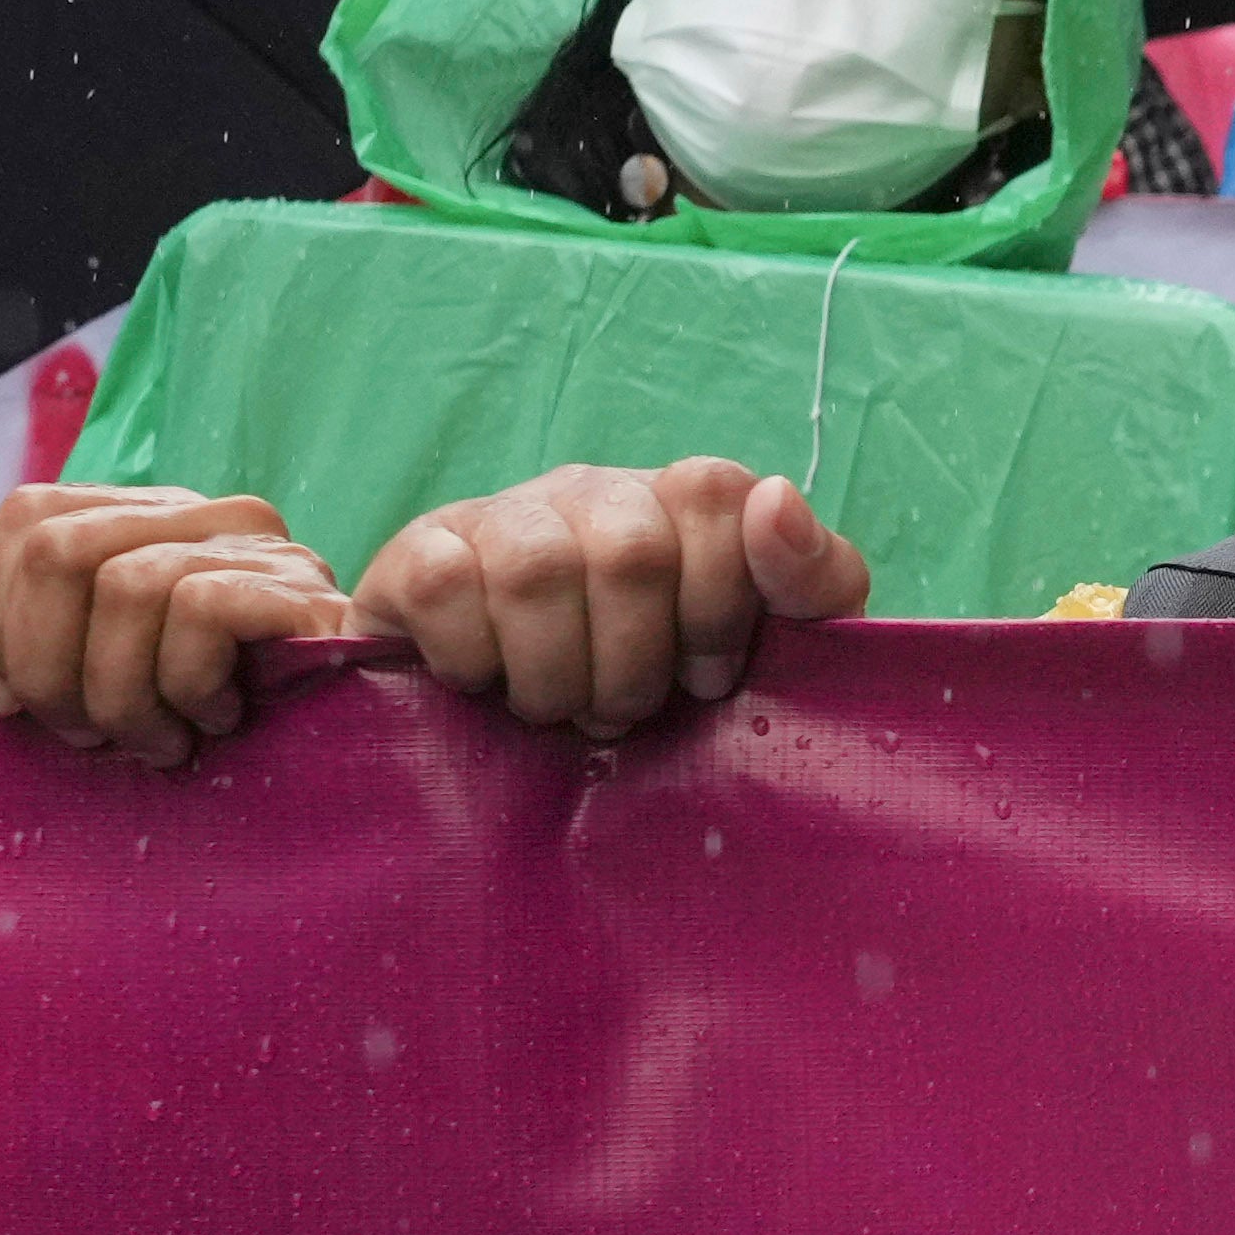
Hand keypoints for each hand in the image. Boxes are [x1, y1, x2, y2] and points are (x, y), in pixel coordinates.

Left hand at [0, 483, 348, 769]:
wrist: (332, 762)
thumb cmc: (179, 719)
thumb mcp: (62, 665)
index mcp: (136, 516)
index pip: (27, 514)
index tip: (3, 699)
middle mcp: (196, 509)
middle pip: (58, 548)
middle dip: (42, 665)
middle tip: (79, 736)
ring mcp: (254, 542)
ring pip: (123, 586)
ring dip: (116, 694)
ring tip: (149, 741)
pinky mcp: (297, 585)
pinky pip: (197, 611)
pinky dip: (182, 684)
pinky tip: (210, 721)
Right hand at [352, 458, 873, 740]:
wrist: (517, 742)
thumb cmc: (664, 689)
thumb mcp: (774, 646)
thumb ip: (817, 579)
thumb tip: (775, 498)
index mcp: (681, 503)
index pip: (717, 492)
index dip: (717, 607)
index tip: (706, 681)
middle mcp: (594, 492)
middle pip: (631, 549)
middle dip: (635, 665)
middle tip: (624, 713)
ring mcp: (503, 515)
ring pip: (536, 568)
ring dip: (555, 674)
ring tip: (557, 709)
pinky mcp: (417, 553)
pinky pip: (440, 580)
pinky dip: (470, 655)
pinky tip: (483, 683)